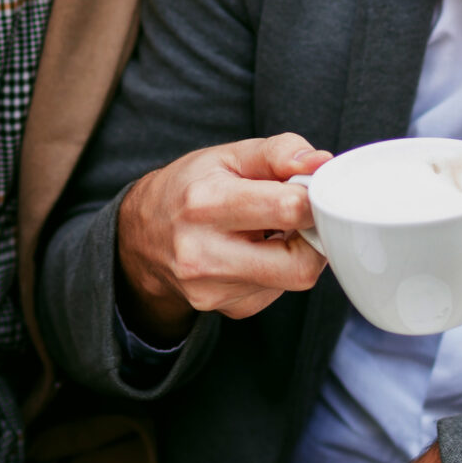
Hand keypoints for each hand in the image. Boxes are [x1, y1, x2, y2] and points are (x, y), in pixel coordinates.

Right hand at [115, 133, 332, 341]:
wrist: (140, 237)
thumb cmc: (189, 188)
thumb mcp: (227, 156)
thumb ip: (278, 152)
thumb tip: (322, 163)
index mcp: (205, 204)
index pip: (289, 209)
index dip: (314, 198)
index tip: (311, 190)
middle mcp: (203, 254)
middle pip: (300, 265)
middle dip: (315, 238)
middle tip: (304, 218)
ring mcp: (213, 289)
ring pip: (292, 280)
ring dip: (296, 252)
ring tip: (271, 230)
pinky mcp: (227, 310)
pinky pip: (277, 293)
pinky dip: (278, 270)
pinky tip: (255, 252)